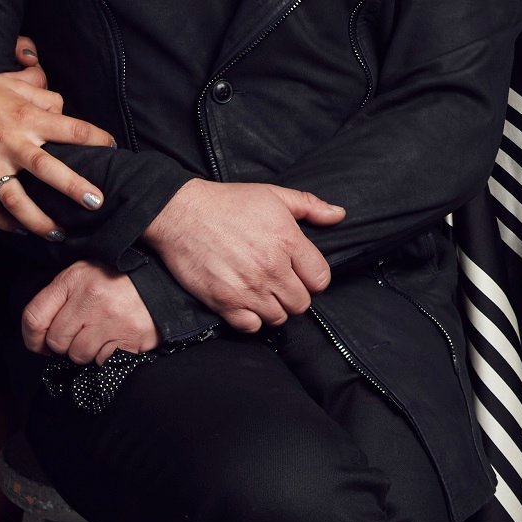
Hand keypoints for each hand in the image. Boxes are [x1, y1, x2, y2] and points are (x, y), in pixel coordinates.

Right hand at [0, 37, 114, 236]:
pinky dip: (3, 222)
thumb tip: (63, 109)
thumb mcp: (15, 85)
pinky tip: (18, 230)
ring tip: (58, 234)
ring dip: (38, 220)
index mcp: (27, 117)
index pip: (71, 129)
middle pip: (49, 170)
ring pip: (16, 200)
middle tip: (96, 203)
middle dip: (74, 188)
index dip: (96, 138)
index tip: (112, 147)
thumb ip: (43, 98)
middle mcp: (11, 142)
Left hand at [22, 260, 158, 363]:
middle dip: (66, 344)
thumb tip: (39, 336)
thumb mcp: (86, 274)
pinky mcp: (129, 336)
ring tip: (103, 334)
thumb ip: (60, 297)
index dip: (32, 338)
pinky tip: (117, 338)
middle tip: (83, 334)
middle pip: (56, 342)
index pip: (33, 317)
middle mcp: (91, 297)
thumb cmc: (120, 281)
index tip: (40, 344)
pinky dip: (107, 355)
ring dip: (87, 352)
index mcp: (74, 278)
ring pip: (78, 355)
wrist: (165, 284)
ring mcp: (111, 318)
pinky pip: (102, 361)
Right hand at [142, 179, 344, 331]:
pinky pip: (251, 327)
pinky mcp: (224, 302)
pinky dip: (251, 320)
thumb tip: (339, 214)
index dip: (314, 277)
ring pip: (279, 317)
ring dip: (275, 308)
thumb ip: (310, 205)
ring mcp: (248, 288)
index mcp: (288, 241)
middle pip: (302, 303)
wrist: (182, 213)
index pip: (321, 279)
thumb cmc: (229, 202)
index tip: (302, 273)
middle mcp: (272, 268)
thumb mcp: (274, 194)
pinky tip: (247, 304)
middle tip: (282, 284)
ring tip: (264, 293)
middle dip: (296, 294)